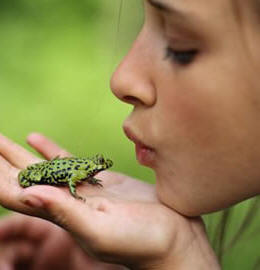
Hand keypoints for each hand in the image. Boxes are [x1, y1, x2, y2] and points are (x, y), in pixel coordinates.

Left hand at [0, 133, 219, 268]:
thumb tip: (27, 194)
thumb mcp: (100, 230)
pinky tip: (36, 138)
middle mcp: (67, 200)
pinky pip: (69, 160)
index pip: (17, 194)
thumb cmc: (141, 241)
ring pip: (43, 166)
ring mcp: (82, 187)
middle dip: (2, 161)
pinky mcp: (99, 178)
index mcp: (62, 214)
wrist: (172, 235)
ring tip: (1, 137)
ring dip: (19, 153)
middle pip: (24, 178)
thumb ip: (65, 213)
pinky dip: (50, 149)